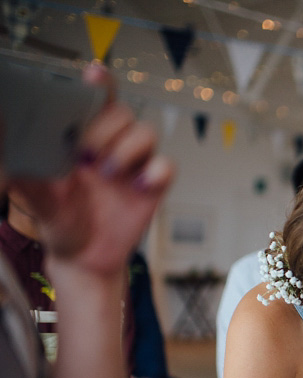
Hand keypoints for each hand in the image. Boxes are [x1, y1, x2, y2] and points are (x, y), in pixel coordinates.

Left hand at [9, 63, 173, 278]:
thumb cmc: (59, 223)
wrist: (84, 259)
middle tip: (85, 156)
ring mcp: (133, 165)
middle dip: (105, 129)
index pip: (94, 99)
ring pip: (146, 133)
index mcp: (81, 138)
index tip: (94, 74)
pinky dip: (156, 172)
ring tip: (107, 174)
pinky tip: (139, 187)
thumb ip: (29, 165)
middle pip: (122, 113)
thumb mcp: (36, 194)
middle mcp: (110, 146)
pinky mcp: (153, 186)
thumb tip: (11, 138)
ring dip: (127, 149)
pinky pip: (167, 165)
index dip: (99, 82)